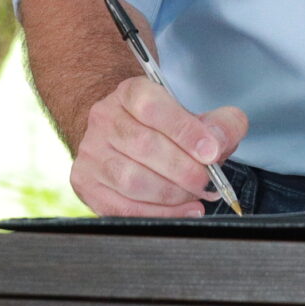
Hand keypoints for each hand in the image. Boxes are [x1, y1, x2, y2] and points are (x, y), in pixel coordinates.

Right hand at [71, 77, 246, 217]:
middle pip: (145, 146)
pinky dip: (158, 213)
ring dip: (172, 194)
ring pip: (132, 180)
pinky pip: (122, 207)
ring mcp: (91, 151)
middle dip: (184, 170)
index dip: (185, 131)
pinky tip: (181, 210)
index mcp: (131, 92)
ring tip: (195, 195)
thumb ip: (218, 125)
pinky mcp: (85, 183)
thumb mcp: (195, 116)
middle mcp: (105, 118)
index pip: (153, 107)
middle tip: (207, 182)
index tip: (211, 152)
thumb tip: (219, 143)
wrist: (122, 136)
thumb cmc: (164, 129)